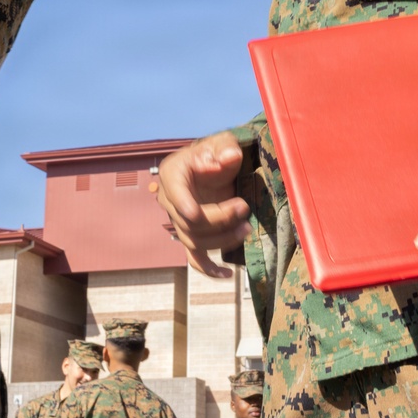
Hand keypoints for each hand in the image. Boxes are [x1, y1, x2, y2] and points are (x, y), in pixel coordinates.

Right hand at [152, 132, 249, 278]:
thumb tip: (226, 160)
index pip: (173, 191)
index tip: (195, 212)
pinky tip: (227, 274)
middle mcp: (170, 200)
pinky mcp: (193, 235)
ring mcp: (180, 222)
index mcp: (172, 174)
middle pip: (188, 221)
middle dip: (218, 218)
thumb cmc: (216, 152)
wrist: (215, 166)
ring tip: (246, 229)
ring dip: (221, 240)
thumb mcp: (222, 143)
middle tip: (244, 207)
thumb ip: (224, 148)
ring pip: (194, 240)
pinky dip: (209, 269)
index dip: (183, 204)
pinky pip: (195, 257)